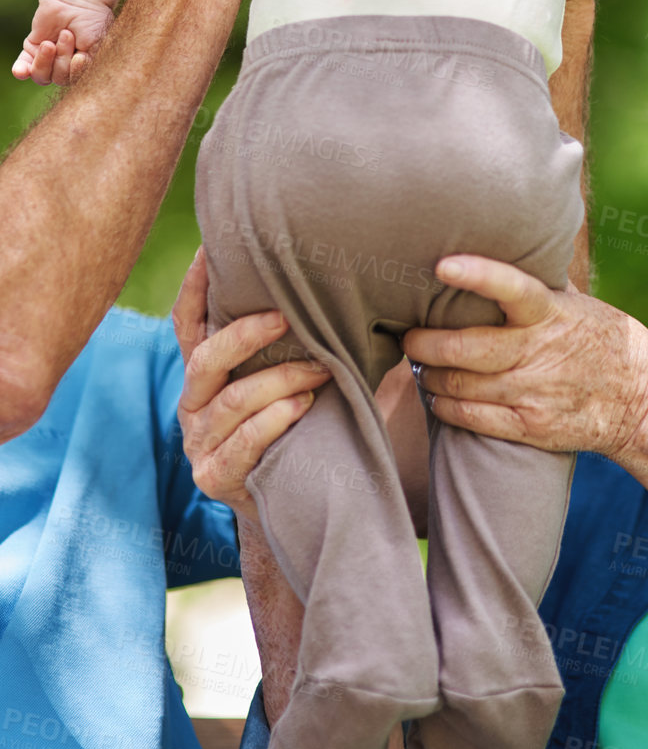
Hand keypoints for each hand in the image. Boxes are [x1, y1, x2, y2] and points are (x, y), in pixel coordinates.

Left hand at [12, 0, 113, 85]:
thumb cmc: (92, 21)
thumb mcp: (95, 45)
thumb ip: (85, 67)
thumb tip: (69, 81)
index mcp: (82, 67)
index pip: (75, 82)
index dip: (75, 73)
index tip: (80, 57)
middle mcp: (65, 65)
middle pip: (58, 78)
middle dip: (62, 59)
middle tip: (67, 35)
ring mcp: (48, 58)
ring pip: (41, 75)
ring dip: (46, 60)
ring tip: (51, 42)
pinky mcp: (32, 48)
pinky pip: (23, 67)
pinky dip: (21, 71)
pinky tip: (21, 71)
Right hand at [173, 249, 331, 521]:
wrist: (298, 501)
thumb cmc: (306, 422)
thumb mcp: (298, 375)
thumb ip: (305, 338)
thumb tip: (355, 282)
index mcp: (207, 371)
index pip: (189, 321)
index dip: (195, 285)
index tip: (210, 247)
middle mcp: (194, 402)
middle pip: (205, 359)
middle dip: (245, 334)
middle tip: (286, 316)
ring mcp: (199, 442)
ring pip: (230, 402)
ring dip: (278, 380)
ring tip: (320, 369)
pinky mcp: (214, 476)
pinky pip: (241, 443)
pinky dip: (274, 421)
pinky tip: (302, 408)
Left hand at [403, 254, 647, 463]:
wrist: (640, 399)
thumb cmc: (600, 338)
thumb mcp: (576, 302)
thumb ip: (538, 282)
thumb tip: (502, 246)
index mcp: (550, 313)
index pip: (512, 288)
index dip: (477, 275)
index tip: (443, 264)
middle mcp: (538, 352)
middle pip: (466, 349)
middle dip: (425, 342)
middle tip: (409, 334)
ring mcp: (532, 392)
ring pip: (461, 385)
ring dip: (430, 375)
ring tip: (420, 364)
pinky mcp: (529, 426)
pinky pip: (473, 418)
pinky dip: (445, 407)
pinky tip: (436, 397)